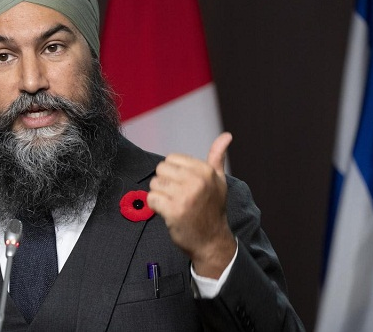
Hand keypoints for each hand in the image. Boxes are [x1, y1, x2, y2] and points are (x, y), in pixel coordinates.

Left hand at [147, 132, 236, 277]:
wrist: (212, 241)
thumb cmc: (212, 209)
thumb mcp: (219, 181)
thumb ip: (217, 157)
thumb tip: (226, 135)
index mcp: (206, 171)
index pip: (171, 158)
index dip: (173, 172)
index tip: (183, 185)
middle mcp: (197, 181)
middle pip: (161, 169)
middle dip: (165, 183)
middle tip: (177, 196)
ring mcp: (185, 196)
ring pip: (154, 184)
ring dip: (159, 195)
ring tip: (173, 204)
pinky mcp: (173, 210)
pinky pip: (151, 198)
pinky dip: (155, 206)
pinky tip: (167, 212)